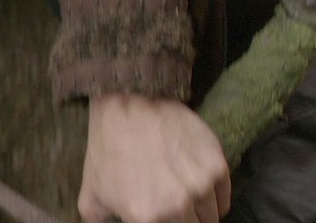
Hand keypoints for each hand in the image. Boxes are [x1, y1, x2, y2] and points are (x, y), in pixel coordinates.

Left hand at [79, 94, 230, 222]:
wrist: (128, 105)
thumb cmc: (108, 150)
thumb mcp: (91, 197)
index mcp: (148, 218)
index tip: (167, 220)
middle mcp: (178, 205)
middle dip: (184, 222)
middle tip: (175, 211)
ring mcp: (200, 185)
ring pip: (212, 217)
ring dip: (201, 212)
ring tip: (186, 197)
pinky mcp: (216, 165)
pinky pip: (224, 197)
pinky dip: (215, 198)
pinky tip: (200, 187)